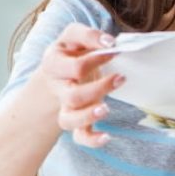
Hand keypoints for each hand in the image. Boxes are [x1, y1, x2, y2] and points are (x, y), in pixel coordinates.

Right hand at [35, 23, 122, 147]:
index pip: (74, 67)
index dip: (95, 58)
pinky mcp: (77, 120)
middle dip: (98, 89)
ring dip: (89, 116)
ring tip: (106, 108)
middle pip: (72, 96)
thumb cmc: (72, 51)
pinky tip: (106, 137)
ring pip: (70, 120)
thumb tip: (110, 42)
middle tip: (120, 78)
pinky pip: (79, 136)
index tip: (114, 49)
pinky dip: (92, 140)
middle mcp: (58, 88)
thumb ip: (89, 36)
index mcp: (54, 64)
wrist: (57, 71)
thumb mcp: (74, 37)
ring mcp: (66, 106)